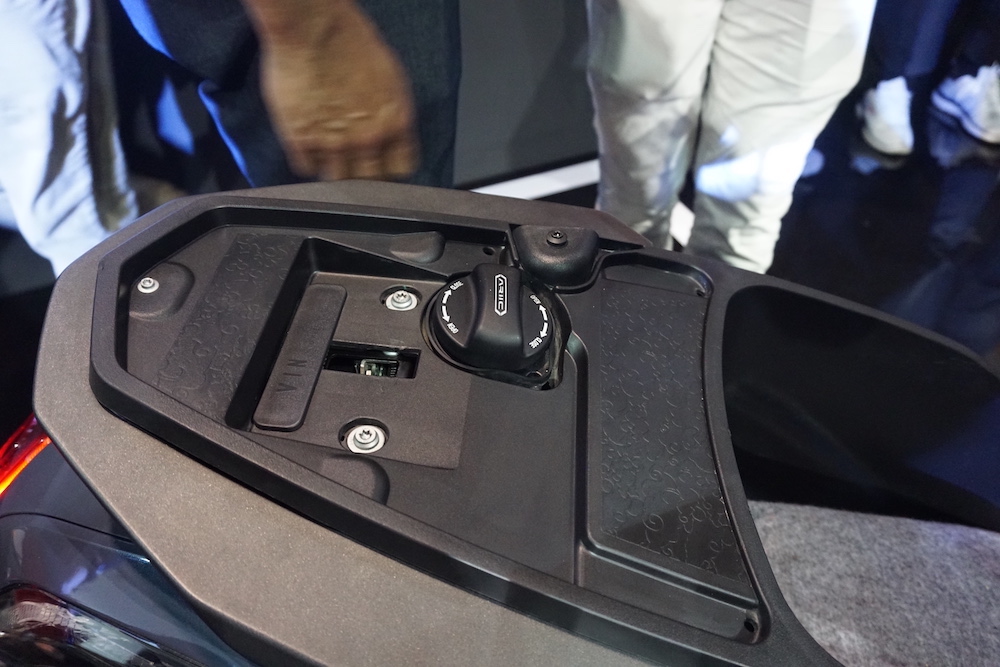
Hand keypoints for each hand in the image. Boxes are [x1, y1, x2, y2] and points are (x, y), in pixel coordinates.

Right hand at [254, 3, 417, 180]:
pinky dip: (308, 161)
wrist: (311, 26)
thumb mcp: (389, 77)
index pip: (402, 168)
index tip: (383, 164)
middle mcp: (368, 138)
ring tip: (329, 154)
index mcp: (396, 121)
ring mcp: (334, 143)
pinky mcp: (301, 140)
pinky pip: (306, 168)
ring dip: (334, 170)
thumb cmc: (350, 38)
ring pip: (338, 180)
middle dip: (364, 173)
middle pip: (371, 181)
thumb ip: (389, 111)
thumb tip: (388, 132)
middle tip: (354, 161)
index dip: (390, 167)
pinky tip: (309, 146)